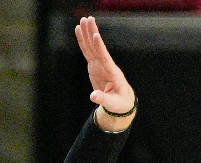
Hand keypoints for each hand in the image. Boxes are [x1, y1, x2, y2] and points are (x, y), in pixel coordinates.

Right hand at [75, 16, 136, 131]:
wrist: (121, 102)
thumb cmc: (119, 103)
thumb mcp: (112, 104)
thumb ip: (103, 100)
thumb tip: (93, 96)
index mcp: (112, 73)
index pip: (105, 58)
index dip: (100, 47)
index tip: (97, 35)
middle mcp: (106, 66)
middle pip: (98, 48)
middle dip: (93, 33)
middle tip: (88, 19)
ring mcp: (100, 65)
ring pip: (92, 47)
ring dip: (88, 33)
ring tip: (83, 20)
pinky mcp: (94, 66)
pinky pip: (88, 51)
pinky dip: (83, 41)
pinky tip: (79, 30)